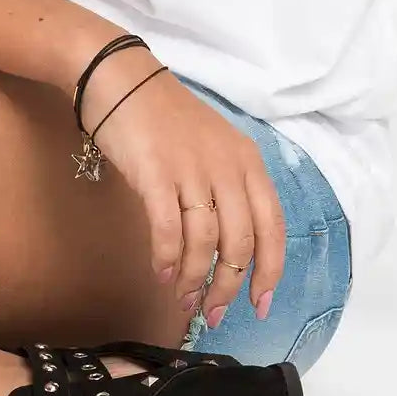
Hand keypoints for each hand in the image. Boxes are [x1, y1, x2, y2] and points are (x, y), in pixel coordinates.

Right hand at [77, 46, 286, 322]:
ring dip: (195, 279)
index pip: (272, 226)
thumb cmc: (169, 122)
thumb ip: (228, 191)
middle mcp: (228, 167)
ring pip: (205, 242)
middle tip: (213, 313)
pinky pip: (168, 229)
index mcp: (248, 162)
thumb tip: (230, 251)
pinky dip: (168, 258)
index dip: (269, 270)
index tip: (259, 305)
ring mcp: (193, 169)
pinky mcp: (156, 173)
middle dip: (229, 286)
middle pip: (240, 242)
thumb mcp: (214, 150)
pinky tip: (161, 273)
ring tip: (183, 299)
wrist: (123, 82)